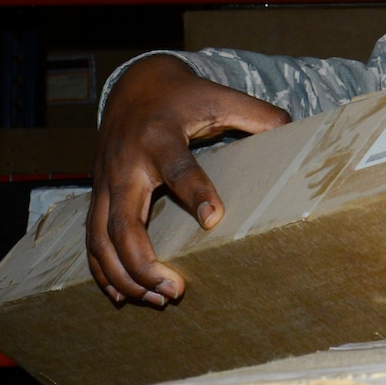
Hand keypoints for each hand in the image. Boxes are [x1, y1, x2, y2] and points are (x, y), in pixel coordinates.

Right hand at [86, 56, 290, 308]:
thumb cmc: (182, 95)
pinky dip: (102, 270)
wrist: (133, 85)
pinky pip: (91, 239)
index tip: (214, 219)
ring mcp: (106, 182)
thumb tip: (294, 133)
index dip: (196, 192)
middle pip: (124, 222)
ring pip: (100, 239)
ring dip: (125, 276)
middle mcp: (127, 163)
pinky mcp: (98, 195)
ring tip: (157, 299)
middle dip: (144, 263)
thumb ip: (258, 115)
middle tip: (176, 290)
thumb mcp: (220, 96)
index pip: (178, 168)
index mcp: (161, 137)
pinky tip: (122, 294)